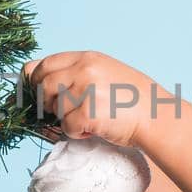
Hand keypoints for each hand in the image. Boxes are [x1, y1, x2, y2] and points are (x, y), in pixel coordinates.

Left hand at [19, 51, 159, 148]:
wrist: (156, 115)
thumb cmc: (131, 98)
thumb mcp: (103, 72)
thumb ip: (75, 72)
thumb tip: (38, 82)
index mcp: (86, 58)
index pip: (43, 64)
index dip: (35, 81)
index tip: (37, 93)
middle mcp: (84, 70)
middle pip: (44, 86)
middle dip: (48, 103)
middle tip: (64, 112)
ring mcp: (86, 91)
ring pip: (55, 109)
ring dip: (66, 120)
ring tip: (88, 119)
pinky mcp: (89, 113)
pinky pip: (67, 127)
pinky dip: (77, 133)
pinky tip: (94, 129)